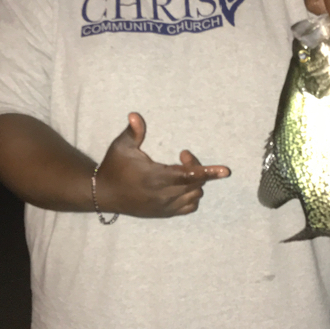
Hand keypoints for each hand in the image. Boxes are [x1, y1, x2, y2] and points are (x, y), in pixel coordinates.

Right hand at [95, 113, 230, 217]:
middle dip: (197, 167)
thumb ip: (133, 132)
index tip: (225, 171)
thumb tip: (135, 115)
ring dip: (195, 182)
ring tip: (182, 169)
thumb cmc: (114, 167)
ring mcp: (164, 207)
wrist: (103, 194)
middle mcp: (162, 195)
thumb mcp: (121, 147)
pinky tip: (183, 185)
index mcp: (155, 177)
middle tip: (184, 154)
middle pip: (195, 183)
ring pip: (195, 196)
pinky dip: (192, 196)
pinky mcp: (164, 213)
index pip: (188, 175)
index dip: (207, 172)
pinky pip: (189, 207)